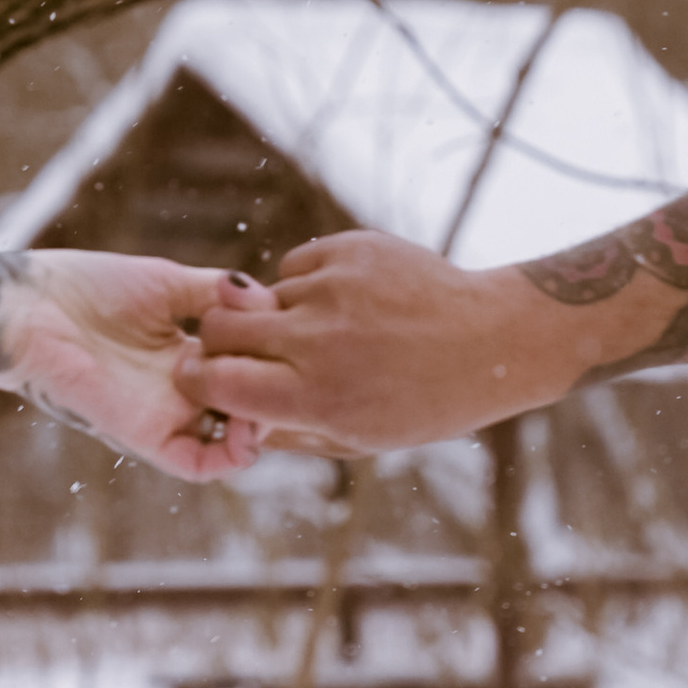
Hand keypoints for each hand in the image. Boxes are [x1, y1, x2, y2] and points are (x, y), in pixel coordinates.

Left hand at [0, 251, 276, 480]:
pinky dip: (231, 457)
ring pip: (229, 445)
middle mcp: (178, 392)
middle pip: (244, 409)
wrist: (30, 305)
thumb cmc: (85, 288)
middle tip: (287, 370)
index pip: (244, 372)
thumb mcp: (167, 283)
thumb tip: (260, 296)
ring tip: (269, 395)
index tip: (290, 337)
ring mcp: (163, 416)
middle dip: (274, 395)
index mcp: (184, 356)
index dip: (272, 362)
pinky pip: (198, 464)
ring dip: (259, 428)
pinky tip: (247, 427)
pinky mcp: (144, 435)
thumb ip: (215, 293)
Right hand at [171, 231, 602, 453]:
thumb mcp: (359, 438)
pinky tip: (347, 303)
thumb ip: (289, 429)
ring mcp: (335, 289)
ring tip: (331, 332)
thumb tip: (230, 413)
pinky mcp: (351, 249)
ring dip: (278, 316)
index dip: (196, 379)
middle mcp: (319, 342)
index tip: (196, 375)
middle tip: (238, 348)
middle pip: (222, 328)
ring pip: (262, 297)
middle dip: (219, 340)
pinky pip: (296, 267)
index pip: (216, 381)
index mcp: (316, 398)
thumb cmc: (425, 401)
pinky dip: (308, 286)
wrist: (491, 340)